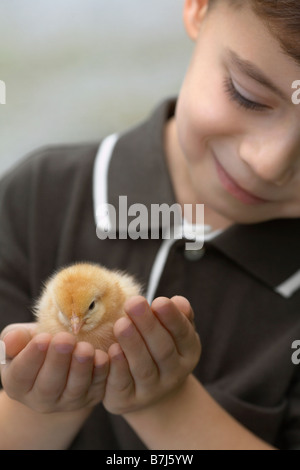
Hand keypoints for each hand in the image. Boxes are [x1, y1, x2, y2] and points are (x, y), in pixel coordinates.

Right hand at [0, 323, 108, 412]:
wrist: (61, 358)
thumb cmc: (37, 344)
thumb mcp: (21, 339)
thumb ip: (14, 339)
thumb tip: (13, 338)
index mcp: (18, 384)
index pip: (21, 375)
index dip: (31, 357)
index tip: (42, 338)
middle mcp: (41, 399)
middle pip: (49, 386)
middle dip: (58, 362)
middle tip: (65, 340)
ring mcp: (68, 401)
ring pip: (75, 389)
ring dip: (81, 368)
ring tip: (85, 349)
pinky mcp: (91, 397)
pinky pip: (98, 387)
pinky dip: (102, 372)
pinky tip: (103, 356)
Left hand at [103, 296, 200, 414]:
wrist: (149, 392)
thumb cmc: (160, 347)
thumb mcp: (173, 331)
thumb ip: (177, 315)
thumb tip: (179, 302)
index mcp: (188, 353)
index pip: (183, 335)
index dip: (172, 318)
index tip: (159, 301)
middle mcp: (173, 374)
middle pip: (162, 350)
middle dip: (148, 326)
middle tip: (134, 303)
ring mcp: (150, 391)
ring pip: (143, 368)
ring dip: (132, 345)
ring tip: (121, 323)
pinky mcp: (126, 401)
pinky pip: (122, 385)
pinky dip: (118, 368)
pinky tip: (112, 350)